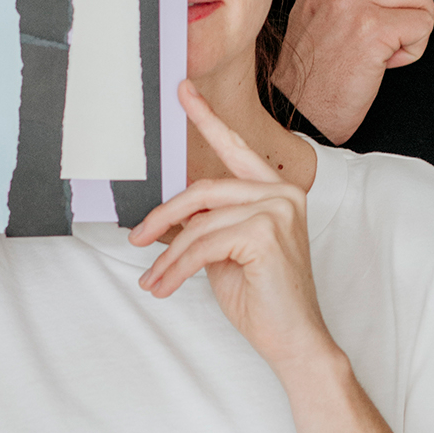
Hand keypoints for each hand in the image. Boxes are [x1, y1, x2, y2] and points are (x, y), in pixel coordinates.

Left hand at [129, 81, 334, 376]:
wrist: (295, 342)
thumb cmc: (263, 300)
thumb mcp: (227, 252)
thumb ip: (209, 223)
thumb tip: (169, 217)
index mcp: (276, 191)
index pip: (236, 149)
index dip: (207, 119)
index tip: (184, 91)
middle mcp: (282, 193)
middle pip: (204, 190)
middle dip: (164, 215)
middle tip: (138, 237)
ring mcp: (278, 210)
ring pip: (199, 223)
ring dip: (168, 255)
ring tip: (153, 280)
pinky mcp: (266, 233)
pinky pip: (203, 245)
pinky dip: (177, 267)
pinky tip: (164, 286)